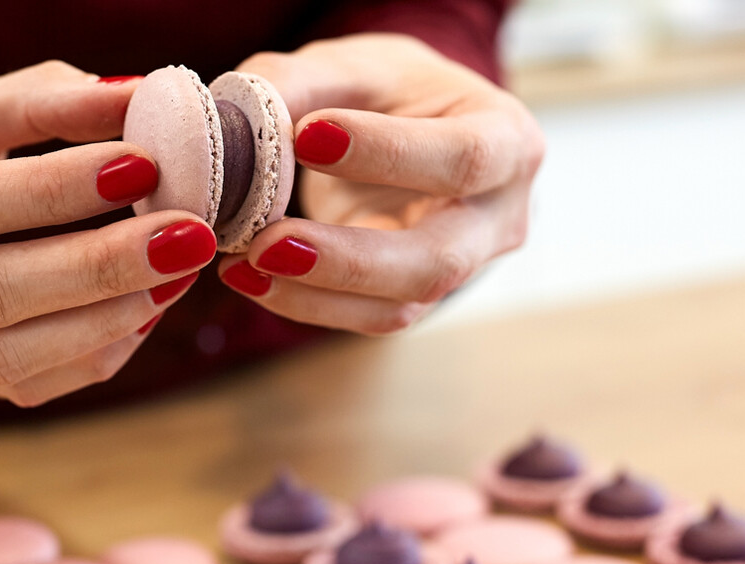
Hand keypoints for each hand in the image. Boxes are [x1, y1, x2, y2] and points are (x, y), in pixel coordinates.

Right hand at [0, 61, 216, 406]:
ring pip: (3, 356)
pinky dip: (93, 350)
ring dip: (106, 318)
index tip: (141, 165)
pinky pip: (20, 383)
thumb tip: (138, 98)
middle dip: (98, 266)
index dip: (48, 191)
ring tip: (178, 274)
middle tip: (188, 234)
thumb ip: (33, 103)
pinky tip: (143, 308)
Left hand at [221, 34, 544, 333]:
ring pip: (401, 303)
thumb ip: (299, 83)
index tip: (306, 136)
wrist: (410, 128)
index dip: (387, 153)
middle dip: (347, 259)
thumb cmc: (391, 92)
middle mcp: (500, 215)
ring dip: (314, 292)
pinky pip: (366, 315)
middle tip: (264, 244)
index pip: (461, 157)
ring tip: (240, 266)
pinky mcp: (416, 295)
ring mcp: (464, 266)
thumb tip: (237, 126)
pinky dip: (303, 301)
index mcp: (507, 139)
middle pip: (438, 258)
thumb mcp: (354, 66)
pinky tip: (248, 277)